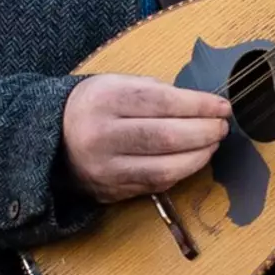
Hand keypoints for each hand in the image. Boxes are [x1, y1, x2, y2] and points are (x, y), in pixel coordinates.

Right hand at [61, 74, 231, 203]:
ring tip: (213, 143)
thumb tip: (202, 105)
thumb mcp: (117, 83)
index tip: (223, 106)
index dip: (199, 105)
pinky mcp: (111, 191)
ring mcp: (106, 168)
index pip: (162, 102)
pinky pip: (156, 184)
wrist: (51, 139)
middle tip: (222, 126)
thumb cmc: (95, 105)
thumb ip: (156, 92)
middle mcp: (102, 136)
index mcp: (104, 100)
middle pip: (166, 137)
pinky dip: (181, 171)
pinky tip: (194, 159)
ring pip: (164, 168)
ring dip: (199, 156)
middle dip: (204, 132)